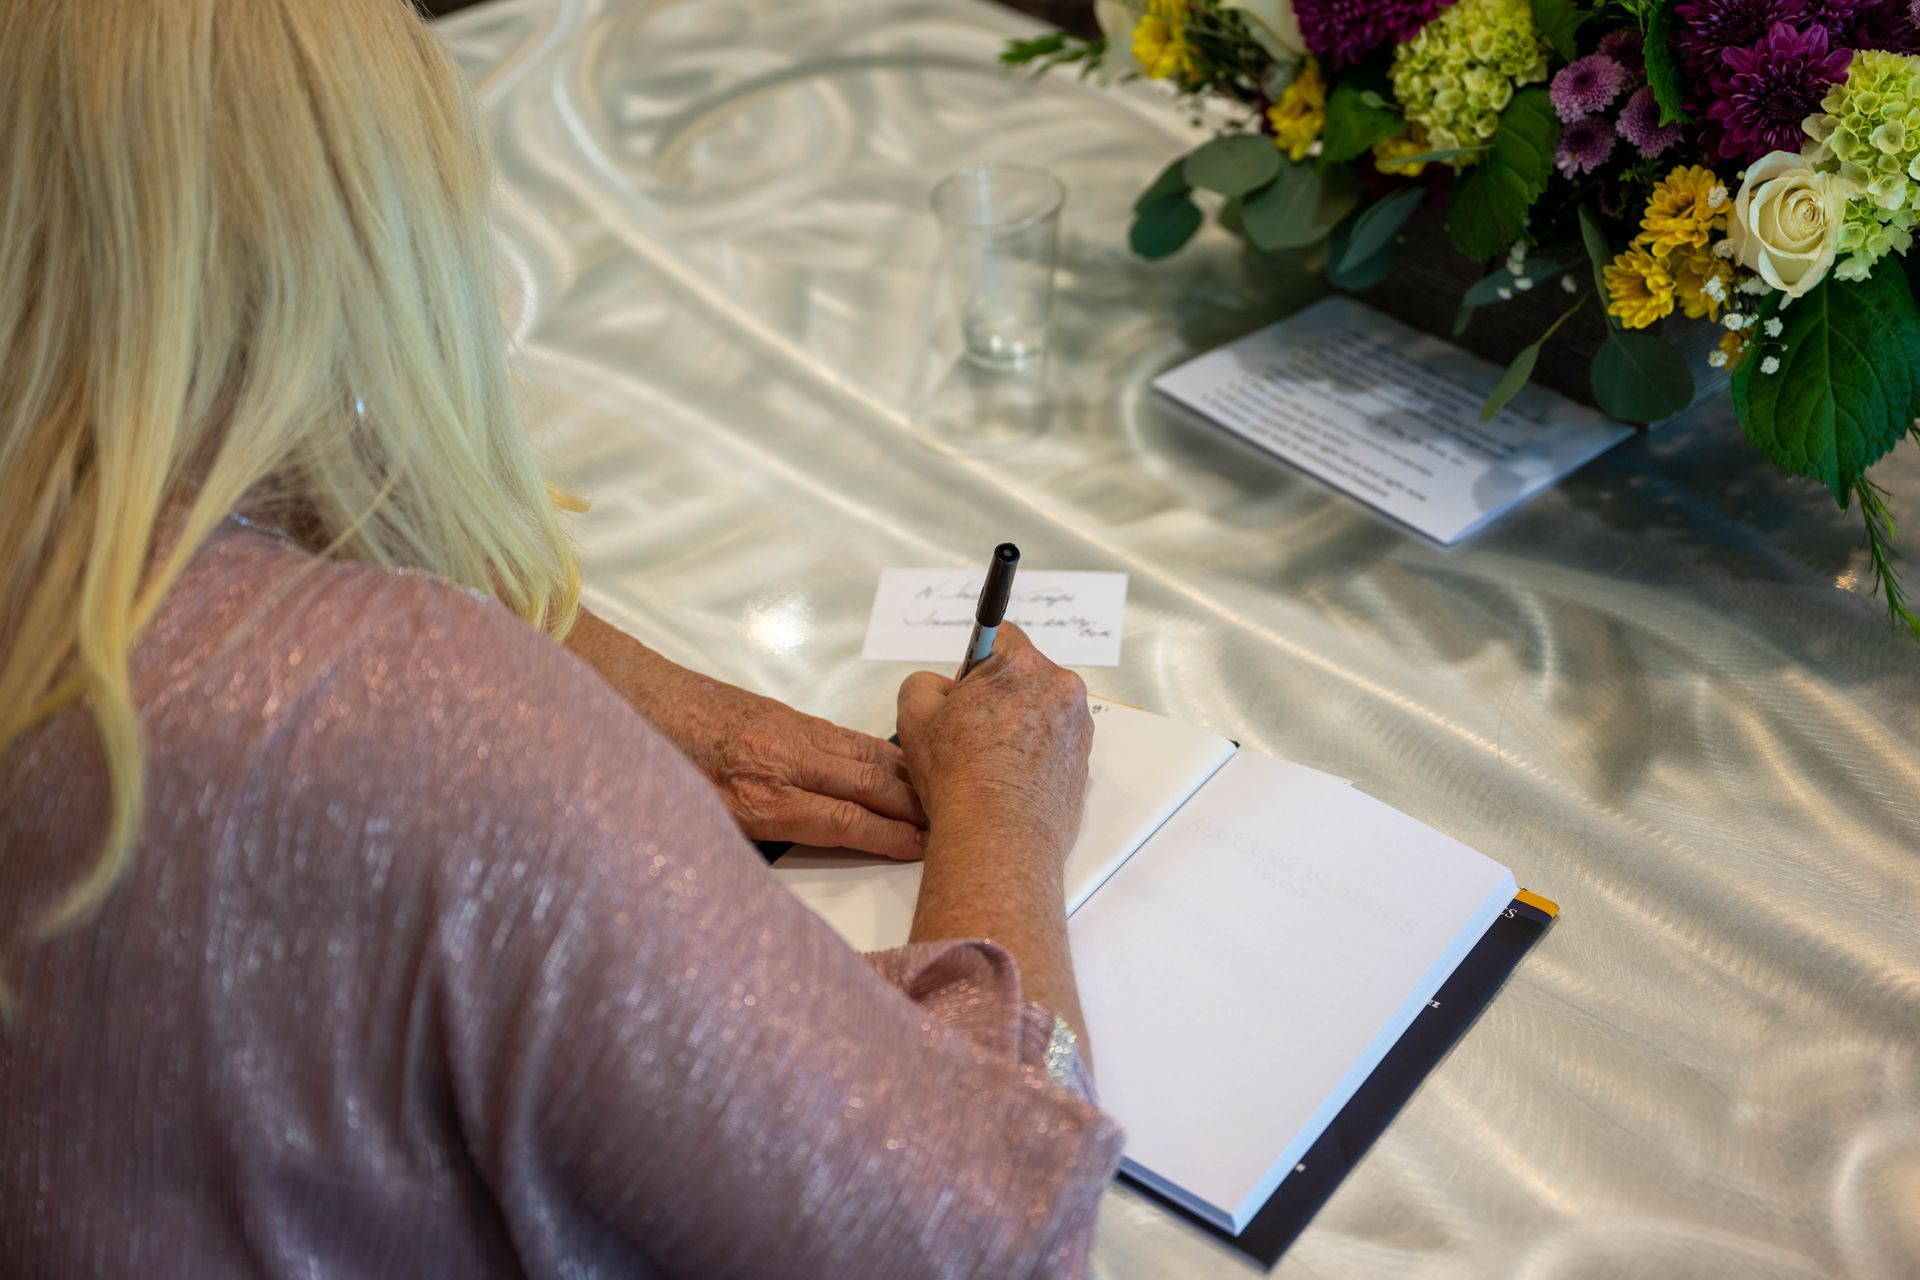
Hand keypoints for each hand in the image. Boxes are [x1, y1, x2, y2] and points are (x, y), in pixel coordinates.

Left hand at [563, 609, 926, 858]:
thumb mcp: (686, 824)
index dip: (891, 837)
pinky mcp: (775, 712)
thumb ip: (742, 844)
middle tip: (957, 823)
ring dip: (905, 776)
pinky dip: (875, 753)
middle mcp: (779, 758)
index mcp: (758, 795)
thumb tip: (776, 879)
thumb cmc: (641, 767)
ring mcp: (781, 729)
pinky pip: (840, 736)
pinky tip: (892, 765)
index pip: (845, 820)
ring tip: (941, 797)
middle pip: (866, 781)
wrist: (613, 693)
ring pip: (860, 753)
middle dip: (915, 804)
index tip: (926, 849)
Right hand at [894, 622, 1092, 869]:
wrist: (998, 837)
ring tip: (989, 760)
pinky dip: (1034, 752)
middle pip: (1024, 674)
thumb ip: (925, 683)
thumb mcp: (914, 715)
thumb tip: (943, 688)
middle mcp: (1061, 689)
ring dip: (1018, 723)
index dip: (976, 657)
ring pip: (1041, 710)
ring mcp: (1077, 727)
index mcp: (1022, 665)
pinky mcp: (1083, 762)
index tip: (967, 682)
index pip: (999, 634)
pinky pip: (1054, 743)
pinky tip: (1009, 777)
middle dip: (998, 694)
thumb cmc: (959, 775)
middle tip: (969, 729)